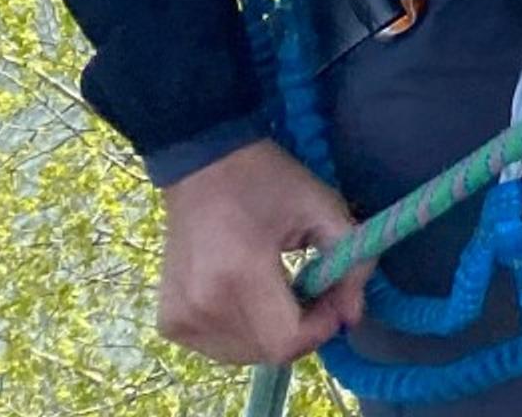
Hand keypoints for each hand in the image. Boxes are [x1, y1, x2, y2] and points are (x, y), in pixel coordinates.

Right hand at [155, 138, 363, 365]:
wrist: (204, 165)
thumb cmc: (267, 181)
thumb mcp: (322, 207)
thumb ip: (350, 264)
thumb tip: (352, 318)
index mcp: (239, 274)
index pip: (285, 342)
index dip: (320, 329)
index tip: (333, 299)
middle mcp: (201, 304)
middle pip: (267, 352)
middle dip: (302, 330)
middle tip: (313, 292)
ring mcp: (179, 318)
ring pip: (244, 355)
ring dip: (272, 334)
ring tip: (281, 291)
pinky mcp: (169, 322)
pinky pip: (219, 347)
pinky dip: (244, 333)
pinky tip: (250, 297)